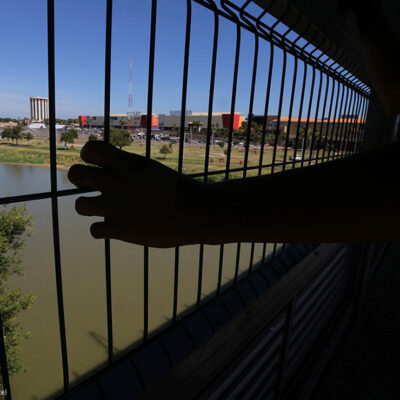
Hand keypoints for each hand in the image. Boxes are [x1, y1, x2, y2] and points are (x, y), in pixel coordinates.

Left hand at [68, 141, 205, 246]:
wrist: (195, 213)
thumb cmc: (179, 190)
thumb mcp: (153, 170)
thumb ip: (129, 169)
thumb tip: (112, 170)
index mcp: (127, 163)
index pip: (90, 149)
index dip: (90, 157)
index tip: (100, 165)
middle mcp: (115, 182)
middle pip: (75, 174)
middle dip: (81, 180)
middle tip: (97, 187)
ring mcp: (114, 206)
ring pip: (79, 205)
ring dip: (90, 207)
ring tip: (107, 210)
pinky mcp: (118, 229)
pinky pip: (94, 230)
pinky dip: (103, 230)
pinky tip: (118, 228)